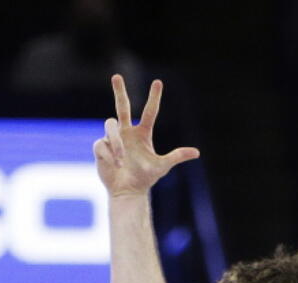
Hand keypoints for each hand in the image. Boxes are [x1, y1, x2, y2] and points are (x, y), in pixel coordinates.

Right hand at [93, 74, 199, 196]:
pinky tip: (115, 166)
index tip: (158, 82)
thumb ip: (176, 156)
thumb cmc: (145, 178)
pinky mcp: (100, 147)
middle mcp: (127, 132)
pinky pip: (102, 144)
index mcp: (142, 133)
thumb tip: (197, 152)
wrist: (127, 191)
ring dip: (116, 143)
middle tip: (116, 76)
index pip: (149, 111)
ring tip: (121, 162)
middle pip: (122, 106)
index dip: (154, 97)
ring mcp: (112, 138)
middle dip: (119, 91)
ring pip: (110, 125)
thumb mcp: (162, 166)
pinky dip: (110, 155)